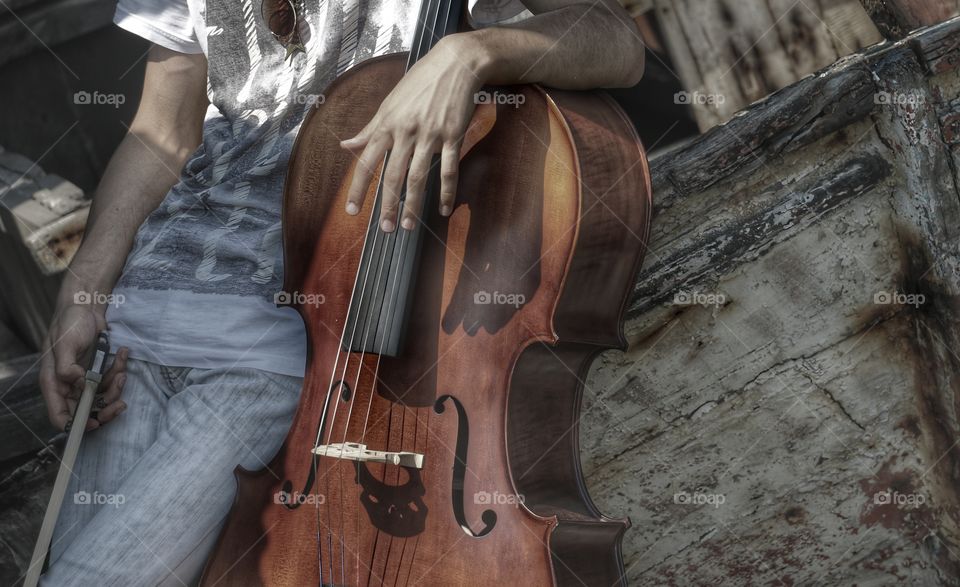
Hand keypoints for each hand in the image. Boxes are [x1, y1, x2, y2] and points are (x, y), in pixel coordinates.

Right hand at [39, 303, 128, 431]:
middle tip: (119, 403)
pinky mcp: (99, 371)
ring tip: (121, 371)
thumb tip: (78, 383)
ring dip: (116, 388)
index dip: (74, 424)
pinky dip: (119, 371)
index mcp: (54, 383)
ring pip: (103, 397)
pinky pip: (112, 381)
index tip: (93, 423)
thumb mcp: (64, 343)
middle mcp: (69, 385)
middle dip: (104, 409)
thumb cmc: (70, 323)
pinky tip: (122, 354)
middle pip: (86, 411)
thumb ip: (66, 367)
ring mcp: (85, 379)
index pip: (59, 415)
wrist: (86, 307)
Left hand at [341, 33, 488, 231]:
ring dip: (413, 205)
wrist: (455, 64)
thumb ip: (369, 129)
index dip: (358, 189)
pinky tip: (443, 208)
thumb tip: (346, 145)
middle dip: (388, 205)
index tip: (352, 211)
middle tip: (386, 229)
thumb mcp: (390, 104)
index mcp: (386, 124)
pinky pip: (449, 169)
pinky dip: (446, 192)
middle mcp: (405, 131)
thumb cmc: (420, 83)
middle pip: (392, 175)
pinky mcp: (452, 135)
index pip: (366, 162)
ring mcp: (430, 134)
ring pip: (419, 176)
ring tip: (408, 226)